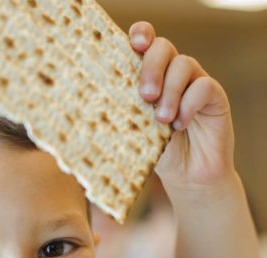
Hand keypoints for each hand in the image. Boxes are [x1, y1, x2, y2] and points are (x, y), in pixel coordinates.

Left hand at [129, 22, 233, 189]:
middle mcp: (170, 74)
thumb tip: (90, 110)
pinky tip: (180, 124)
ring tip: (161, 120)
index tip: (135, 43)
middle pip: (162, 48)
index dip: (141, 34)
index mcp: (147, 77)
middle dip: (151, 68)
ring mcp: (193, 82)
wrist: (186, 177)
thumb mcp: (132, 134)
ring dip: (170, 91)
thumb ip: (120, 116)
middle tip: (145, 95)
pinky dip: (189, 104)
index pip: (144, 43)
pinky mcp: (214, 96)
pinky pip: (204, 86)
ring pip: (183, 64)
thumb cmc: (154, 153)